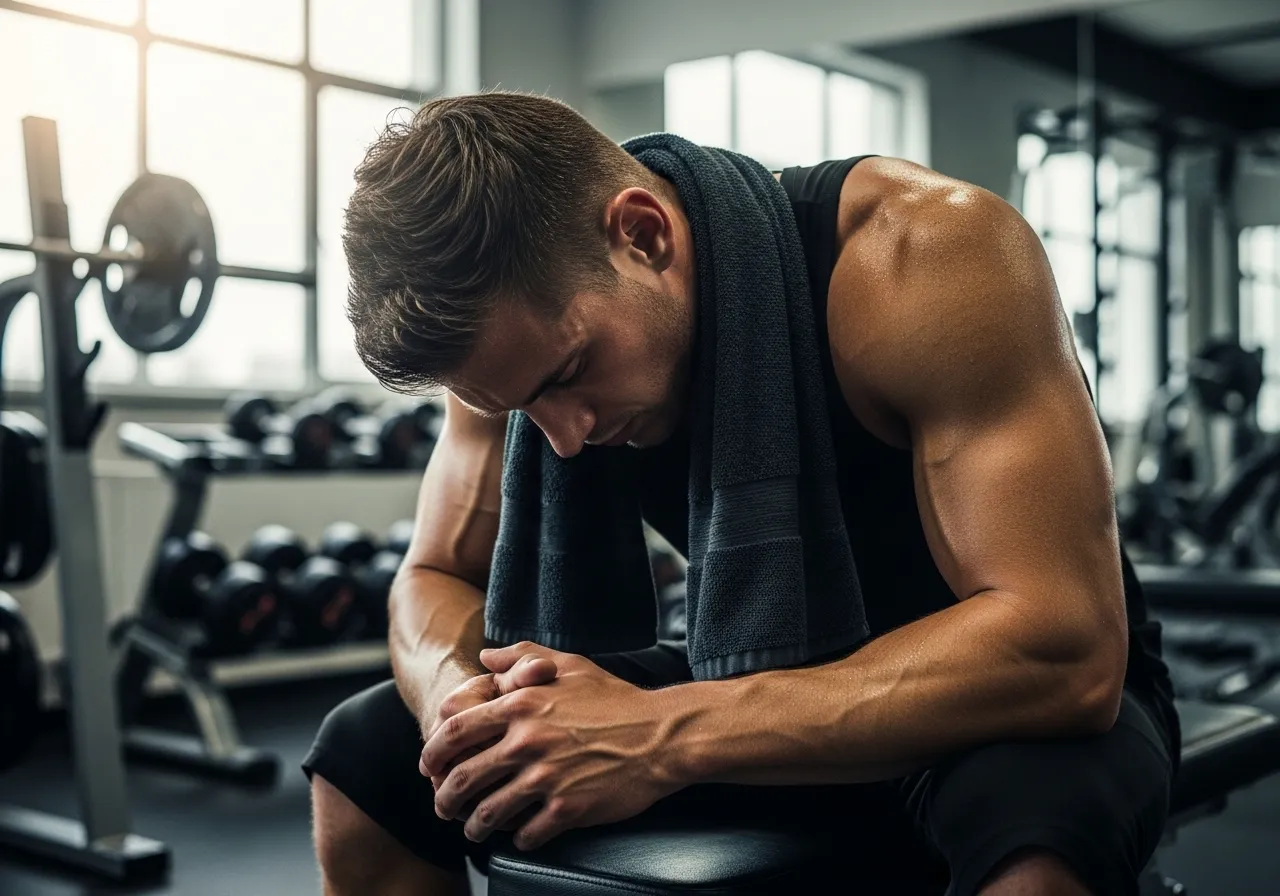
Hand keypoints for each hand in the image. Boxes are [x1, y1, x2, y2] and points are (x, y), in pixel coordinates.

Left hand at [422, 642, 683, 850]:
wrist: (662, 735)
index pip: (455, 731)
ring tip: (476, 829)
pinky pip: (527, 833)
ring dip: (476, 825)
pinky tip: (522, 836)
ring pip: (489, 812)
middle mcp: (527, 742)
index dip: (433, 753)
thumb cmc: (617, 699)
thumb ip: (522, 656)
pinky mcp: (567, 808)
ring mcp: (546, 777)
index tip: (428, 766)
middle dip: (445, 797)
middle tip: (444, 806)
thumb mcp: (569, 664)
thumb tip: (486, 656)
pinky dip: (519, 839)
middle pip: (464, 777)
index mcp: (520, 706)